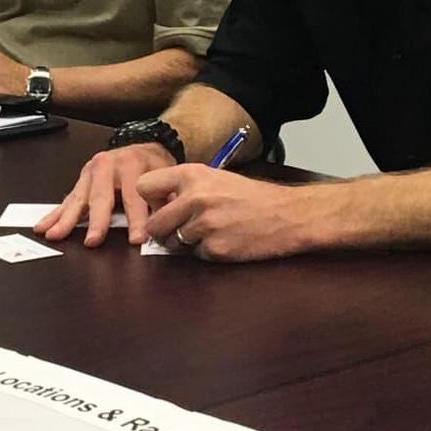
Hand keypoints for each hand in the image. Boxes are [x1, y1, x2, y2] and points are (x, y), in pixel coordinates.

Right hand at [36, 143, 174, 246]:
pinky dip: (54, 215)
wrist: (144, 145)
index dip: (137, 219)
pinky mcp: (81, 181)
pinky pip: (66, 200)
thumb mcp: (165, 176)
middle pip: (101, 197)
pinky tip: (43, 227)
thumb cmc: (154, 165)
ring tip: (56, 235)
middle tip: (93, 241)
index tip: (137, 238)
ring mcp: (90, 173)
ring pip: (78, 199)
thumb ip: (166, 199)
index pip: (134, 196)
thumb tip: (171, 222)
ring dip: (66, 219)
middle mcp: (107, 165)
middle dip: (97, 221)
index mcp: (131, 164)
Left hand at [139, 165, 312, 261]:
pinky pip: (194, 255)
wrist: (287, 215)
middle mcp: (195, 198)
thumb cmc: (251, 196)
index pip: (144, 187)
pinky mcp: (215, 249)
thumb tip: (155, 204)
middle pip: (154, 224)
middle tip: (179, 229)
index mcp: (192, 175)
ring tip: (206, 232)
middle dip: (163, 231)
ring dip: (183, 243)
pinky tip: (222, 240)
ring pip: (172, 242)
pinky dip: (204, 252)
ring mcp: (205, 225)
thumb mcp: (215, 178)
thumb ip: (184, 187)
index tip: (160, 206)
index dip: (150, 200)